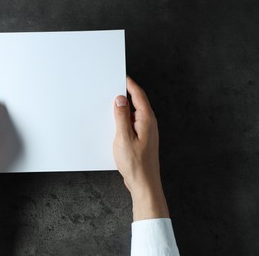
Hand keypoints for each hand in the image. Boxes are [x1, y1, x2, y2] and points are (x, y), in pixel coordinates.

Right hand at [113, 76, 168, 220]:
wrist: (144, 183)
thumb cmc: (135, 164)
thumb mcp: (123, 138)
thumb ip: (121, 117)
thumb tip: (120, 100)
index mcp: (146, 120)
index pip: (139, 96)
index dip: (130, 85)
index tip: (122, 77)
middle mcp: (149, 124)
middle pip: (137, 103)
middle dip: (126, 94)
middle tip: (113, 88)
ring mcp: (146, 132)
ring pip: (134, 113)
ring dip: (124, 108)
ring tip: (111, 105)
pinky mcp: (142, 139)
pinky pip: (132, 123)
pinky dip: (124, 119)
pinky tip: (115, 124)